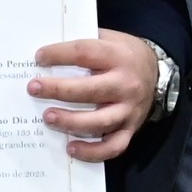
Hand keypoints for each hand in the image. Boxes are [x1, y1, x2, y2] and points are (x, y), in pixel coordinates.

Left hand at [30, 30, 161, 162]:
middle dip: (58, 89)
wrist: (158, 74)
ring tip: (47, 117)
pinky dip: (92, 152)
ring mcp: (129, 110)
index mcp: (119, 57)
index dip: (60, 54)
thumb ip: (84, 43)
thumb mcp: (110, 39)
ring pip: (99, 122)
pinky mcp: (130, 129)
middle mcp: (126, 84)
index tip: (39, 57)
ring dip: (71, 122)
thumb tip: (45, 53)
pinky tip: (70, 148)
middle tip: (33, 88)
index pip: (85, 53)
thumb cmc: (124, 55)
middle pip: (89, 90)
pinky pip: (113, 147)